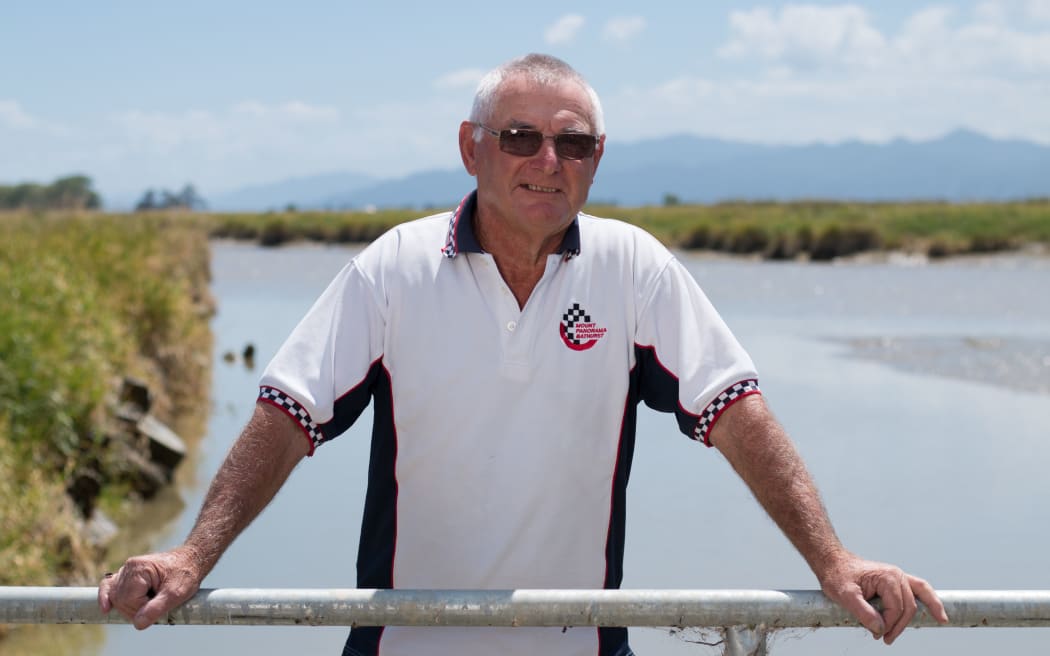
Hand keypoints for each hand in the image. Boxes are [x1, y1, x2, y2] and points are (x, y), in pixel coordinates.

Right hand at [97, 547, 202, 629]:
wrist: (191, 561)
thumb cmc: (185, 574)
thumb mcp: (176, 593)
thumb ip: (156, 608)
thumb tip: (137, 623)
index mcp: (139, 568)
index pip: (129, 600)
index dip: (142, 609)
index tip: (159, 604)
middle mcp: (129, 567)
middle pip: (120, 600)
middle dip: (136, 609)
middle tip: (156, 605)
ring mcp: (127, 570)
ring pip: (116, 597)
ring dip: (129, 606)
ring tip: (149, 602)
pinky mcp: (128, 575)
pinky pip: (110, 586)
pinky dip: (107, 597)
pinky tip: (106, 608)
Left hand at [819, 554, 948, 643]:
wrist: (833, 563)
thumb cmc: (837, 576)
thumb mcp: (845, 595)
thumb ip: (862, 612)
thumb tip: (881, 628)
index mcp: (888, 577)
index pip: (897, 608)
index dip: (889, 624)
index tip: (876, 634)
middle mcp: (898, 575)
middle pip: (908, 608)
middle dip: (897, 626)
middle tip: (884, 639)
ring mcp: (899, 577)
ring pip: (916, 601)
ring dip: (909, 620)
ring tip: (903, 634)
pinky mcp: (897, 581)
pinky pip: (919, 591)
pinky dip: (929, 602)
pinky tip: (940, 615)